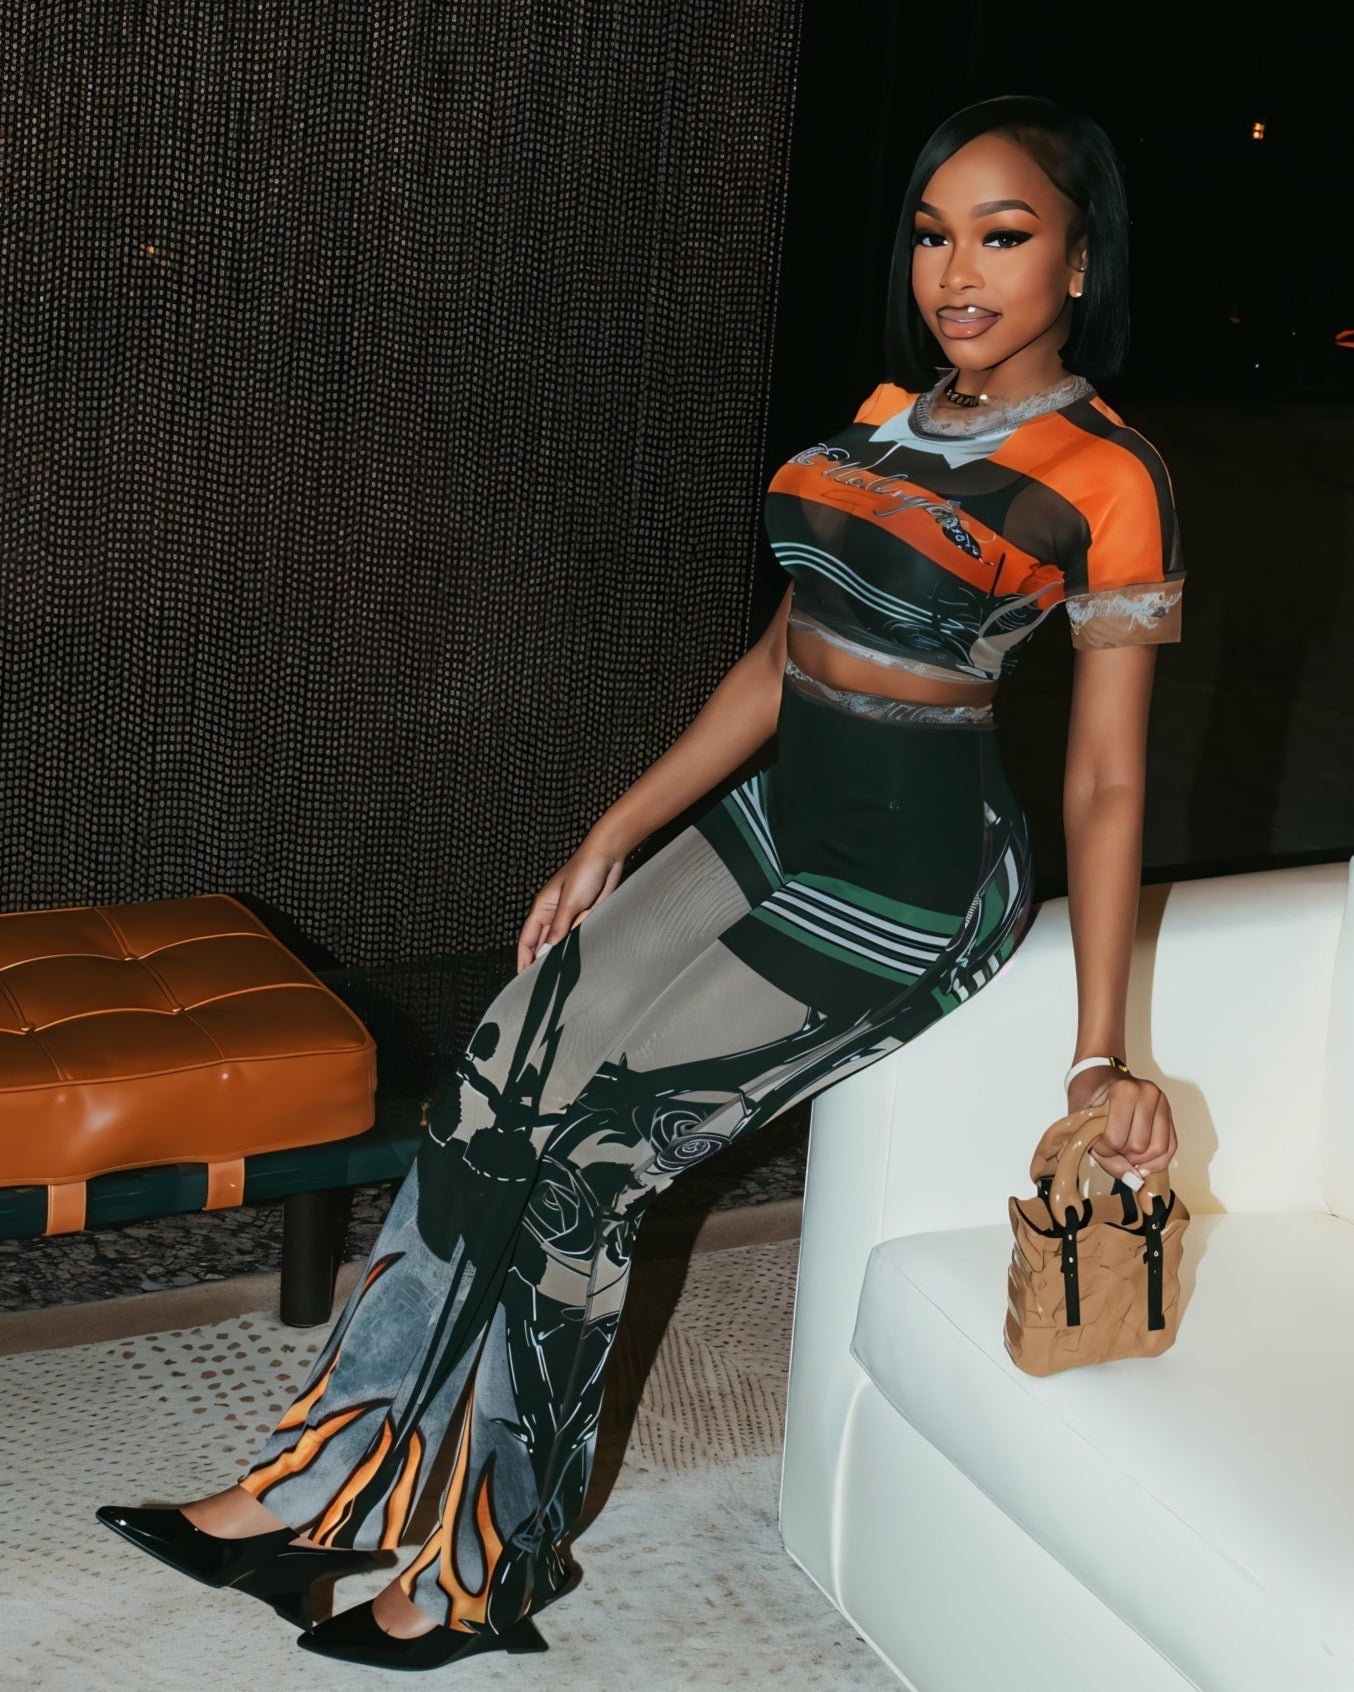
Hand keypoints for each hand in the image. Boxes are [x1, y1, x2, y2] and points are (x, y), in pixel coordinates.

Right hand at [516, 840, 626, 972]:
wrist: (608, 857)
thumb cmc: (584, 872)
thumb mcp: (570, 901)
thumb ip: (560, 927)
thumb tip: (548, 951)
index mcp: (543, 909)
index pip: (527, 939)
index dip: (524, 958)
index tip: (522, 977)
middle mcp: (554, 915)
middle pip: (544, 944)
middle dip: (543, 962)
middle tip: (543, 983)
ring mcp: (571, 917)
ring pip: (562, 943)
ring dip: (562, 955)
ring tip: (559, 977)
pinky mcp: (586, 916)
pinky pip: (579, 936)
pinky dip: (578, 946)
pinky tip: (578, 960)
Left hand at [1066, 1064, 1177, 1185]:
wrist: (1099, 1076)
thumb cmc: (1089, 1099)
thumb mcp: (1084, 1123)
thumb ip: (1106, 1155)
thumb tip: (1135, 1180)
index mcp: (1124, 1091)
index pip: (1116, 1139)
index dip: (1104, 1149)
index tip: (1097, 1142)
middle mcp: (1148, 1094)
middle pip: (1139, 1147)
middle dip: (1122, 1154)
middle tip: (1111, 1146)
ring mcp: (1162, 1102)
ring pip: (1158, 1150)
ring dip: (1139, 1159)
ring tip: (1124, 1150)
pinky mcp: (1169, 1113)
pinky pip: (1171, 1147)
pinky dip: (1156, 1160)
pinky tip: (1141, 1160)